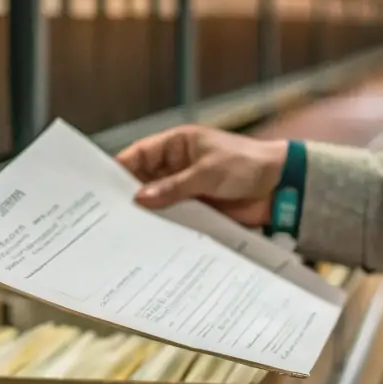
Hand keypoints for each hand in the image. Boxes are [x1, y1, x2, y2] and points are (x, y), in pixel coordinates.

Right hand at [117, 126, 287, 226]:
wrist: (280, 186)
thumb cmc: (247, 165)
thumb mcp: (207, 172)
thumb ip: (173, 187)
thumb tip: (140, 198)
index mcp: (177, 145)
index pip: (140, 154)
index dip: (120, 168)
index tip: (101, 186)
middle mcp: (177, 166)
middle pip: (144, 180)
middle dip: (130, 195)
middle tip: (110, 214)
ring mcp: (186, 188)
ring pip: (158, 201)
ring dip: (149, 213)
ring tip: (126, 231)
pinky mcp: (197, 209)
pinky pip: (175, 217)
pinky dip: (166, 226)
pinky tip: (153, 238)